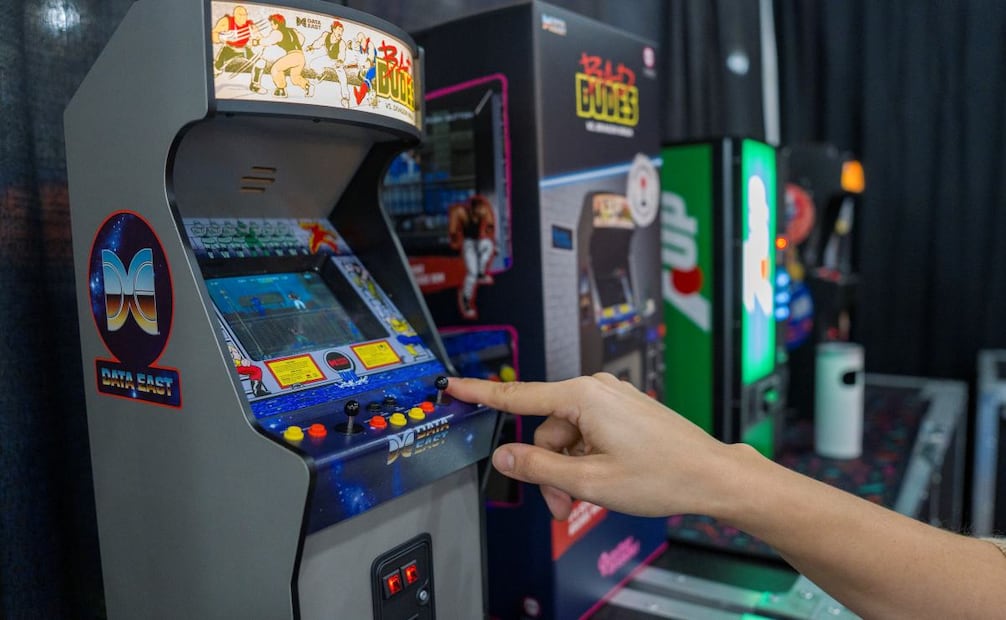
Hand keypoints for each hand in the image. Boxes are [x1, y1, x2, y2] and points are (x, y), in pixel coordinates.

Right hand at [446, 374, 739, 519]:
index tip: (454, 386)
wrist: (711, 475)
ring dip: (568, 469)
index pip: (518, 396)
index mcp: (583, 396)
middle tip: (560, 503)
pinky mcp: (623, 411)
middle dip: (547, 468)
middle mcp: (596, 390)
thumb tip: (506, 456)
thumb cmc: (663, 474)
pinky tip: (603, 480)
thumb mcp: (589, 480)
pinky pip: (587, 433)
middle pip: (545, 430)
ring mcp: (612, 400)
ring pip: (566, 437)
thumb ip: (539, 468)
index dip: (481, 394)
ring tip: (587, 496)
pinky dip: (586, 459)